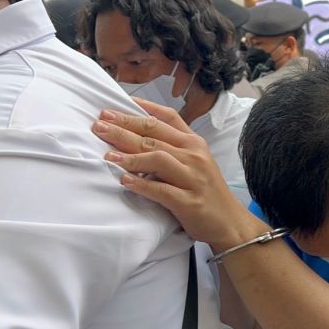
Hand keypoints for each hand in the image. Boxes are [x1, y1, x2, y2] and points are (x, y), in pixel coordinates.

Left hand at [91, 98, 244, 249]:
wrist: (229, 222)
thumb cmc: (206, 191)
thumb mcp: (195, 162)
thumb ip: (172, 147)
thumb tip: (137, 135)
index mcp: (195, 143)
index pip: (165, 118)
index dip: (139, 109)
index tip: (113, 106)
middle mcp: (195, 156)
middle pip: (154, 136)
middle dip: (124, 129)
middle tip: (98, 125)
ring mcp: (194, 178)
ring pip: (158, 159)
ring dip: (130, 155)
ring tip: (108, 154)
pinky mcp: (190, 202)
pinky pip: (162, 190)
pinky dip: (142, 185)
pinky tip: (125, 181)